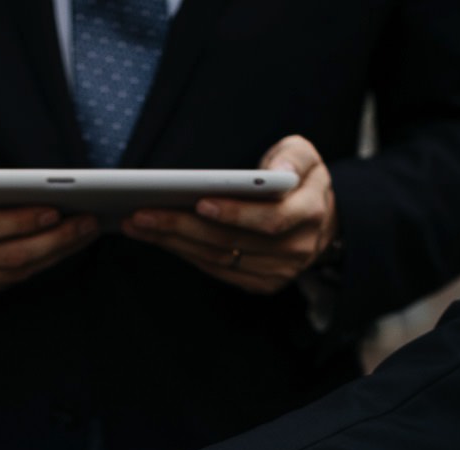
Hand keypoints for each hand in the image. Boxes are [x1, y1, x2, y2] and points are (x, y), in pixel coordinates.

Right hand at [0, 122, 99, 302]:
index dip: (19, 223)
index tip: (54, 209)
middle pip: (6, 257)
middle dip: (52, 241)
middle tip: (87, 222)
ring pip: (12, 273)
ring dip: (53, 254)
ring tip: (84, 232)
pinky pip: (8, 281)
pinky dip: (39, 264)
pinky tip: (63, 246)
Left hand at [120, 135, 338, 294]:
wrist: (321, 221)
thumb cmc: (301, 180)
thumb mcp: (305, 156)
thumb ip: (292, 155)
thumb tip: (273, 169)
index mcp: (310, 213)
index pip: (270, 220)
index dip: (235, 214)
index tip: (199, 202)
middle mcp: (295, 249)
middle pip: (231, 243)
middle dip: (183, 227)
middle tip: (142, 213)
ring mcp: (277, 272)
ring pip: (217, 259)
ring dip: (173, 242)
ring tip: (138, 223)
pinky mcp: (259, 283)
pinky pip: (216, 270)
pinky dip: (184, 254)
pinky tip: (158, 238)